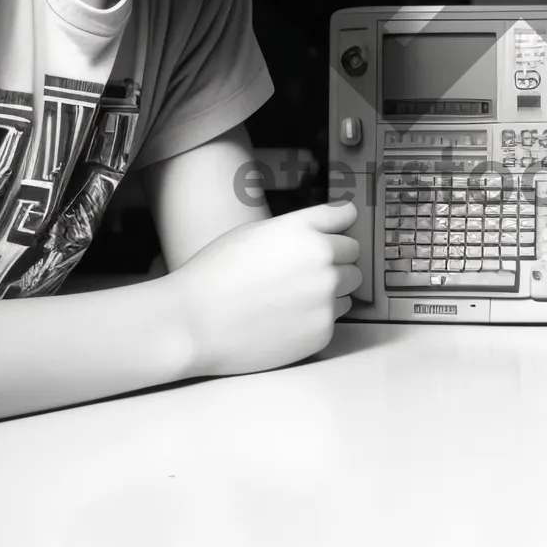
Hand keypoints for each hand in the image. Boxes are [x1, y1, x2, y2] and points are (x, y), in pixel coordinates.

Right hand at [165, 200, 361, 377]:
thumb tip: (329, 225)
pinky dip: (317, 318)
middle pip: (353, 254)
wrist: (193, 324)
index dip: (338, 225)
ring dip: (330, 290)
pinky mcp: (322, 331)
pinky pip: (335, 318)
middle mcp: (322, 261)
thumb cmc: (215, 276)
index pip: (346, 216)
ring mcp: (325, 298)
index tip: (336, 230)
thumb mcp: (255, 232)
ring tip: (290, 298)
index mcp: (304, 230)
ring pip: (348, 288)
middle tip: (301, 272)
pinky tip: (286, 319)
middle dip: (335, 260)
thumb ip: (299, 227)